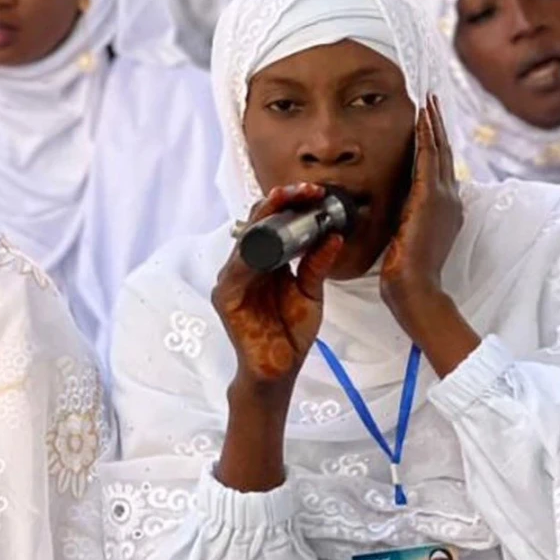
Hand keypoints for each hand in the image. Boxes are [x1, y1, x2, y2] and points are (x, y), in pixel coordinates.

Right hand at [213, 183, 344, 491]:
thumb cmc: (291, 333)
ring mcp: (232, 279)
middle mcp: (245, 265)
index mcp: (266, 261)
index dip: (291, 204)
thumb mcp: (310, 292)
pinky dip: (252, 251)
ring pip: (247, 239)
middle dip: (280, 202)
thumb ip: (317, 264)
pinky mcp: (226, 297)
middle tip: (307, 190)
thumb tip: (333, 234)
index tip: (316, 192)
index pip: (274, 223)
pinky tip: (267, 238)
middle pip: (258, 223)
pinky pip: (237, 268)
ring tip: (288, 201)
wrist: (279, 370)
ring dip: (267, 218)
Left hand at [380, 96, 463, 342]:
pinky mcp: (430, 199)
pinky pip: (429, 159)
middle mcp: (449, 199)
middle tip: (432, 100)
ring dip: (433, 124)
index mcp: (445, 208)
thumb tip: (398, 206)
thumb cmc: (407, 270)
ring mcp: (443, 198)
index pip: (440, 168)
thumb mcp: (409, 236)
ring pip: (439, 151)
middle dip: (438, 126)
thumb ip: (409, 216)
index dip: (436, 142)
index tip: (429, 122)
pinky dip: (427, 136)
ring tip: (428, 101)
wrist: (415, 287)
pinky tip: (423, 119)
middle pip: (444, 153)